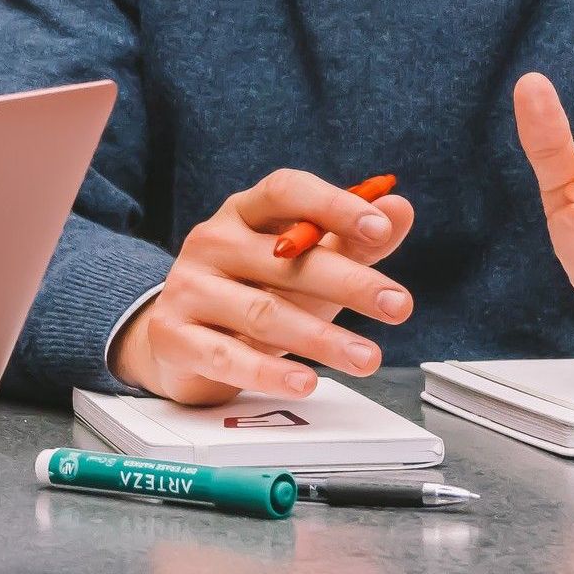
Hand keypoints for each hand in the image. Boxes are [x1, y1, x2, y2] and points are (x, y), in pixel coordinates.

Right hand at [113, 170, 418, 407]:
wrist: (178, 336)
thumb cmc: (251, 291)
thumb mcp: (303, 265)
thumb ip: (351, 241)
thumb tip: (400, 209)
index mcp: (243, 212)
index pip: (286, 192)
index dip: (334, 205)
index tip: (381, 229)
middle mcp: (211, 241)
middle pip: (283, 259)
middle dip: (349, 282)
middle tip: (398, 305)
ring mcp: (188, 288)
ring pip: (263, 313)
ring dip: (322, 338)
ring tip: (367, 357)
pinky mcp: (173, 336)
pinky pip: (227, 356)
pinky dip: (270, 372)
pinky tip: (307, 381)